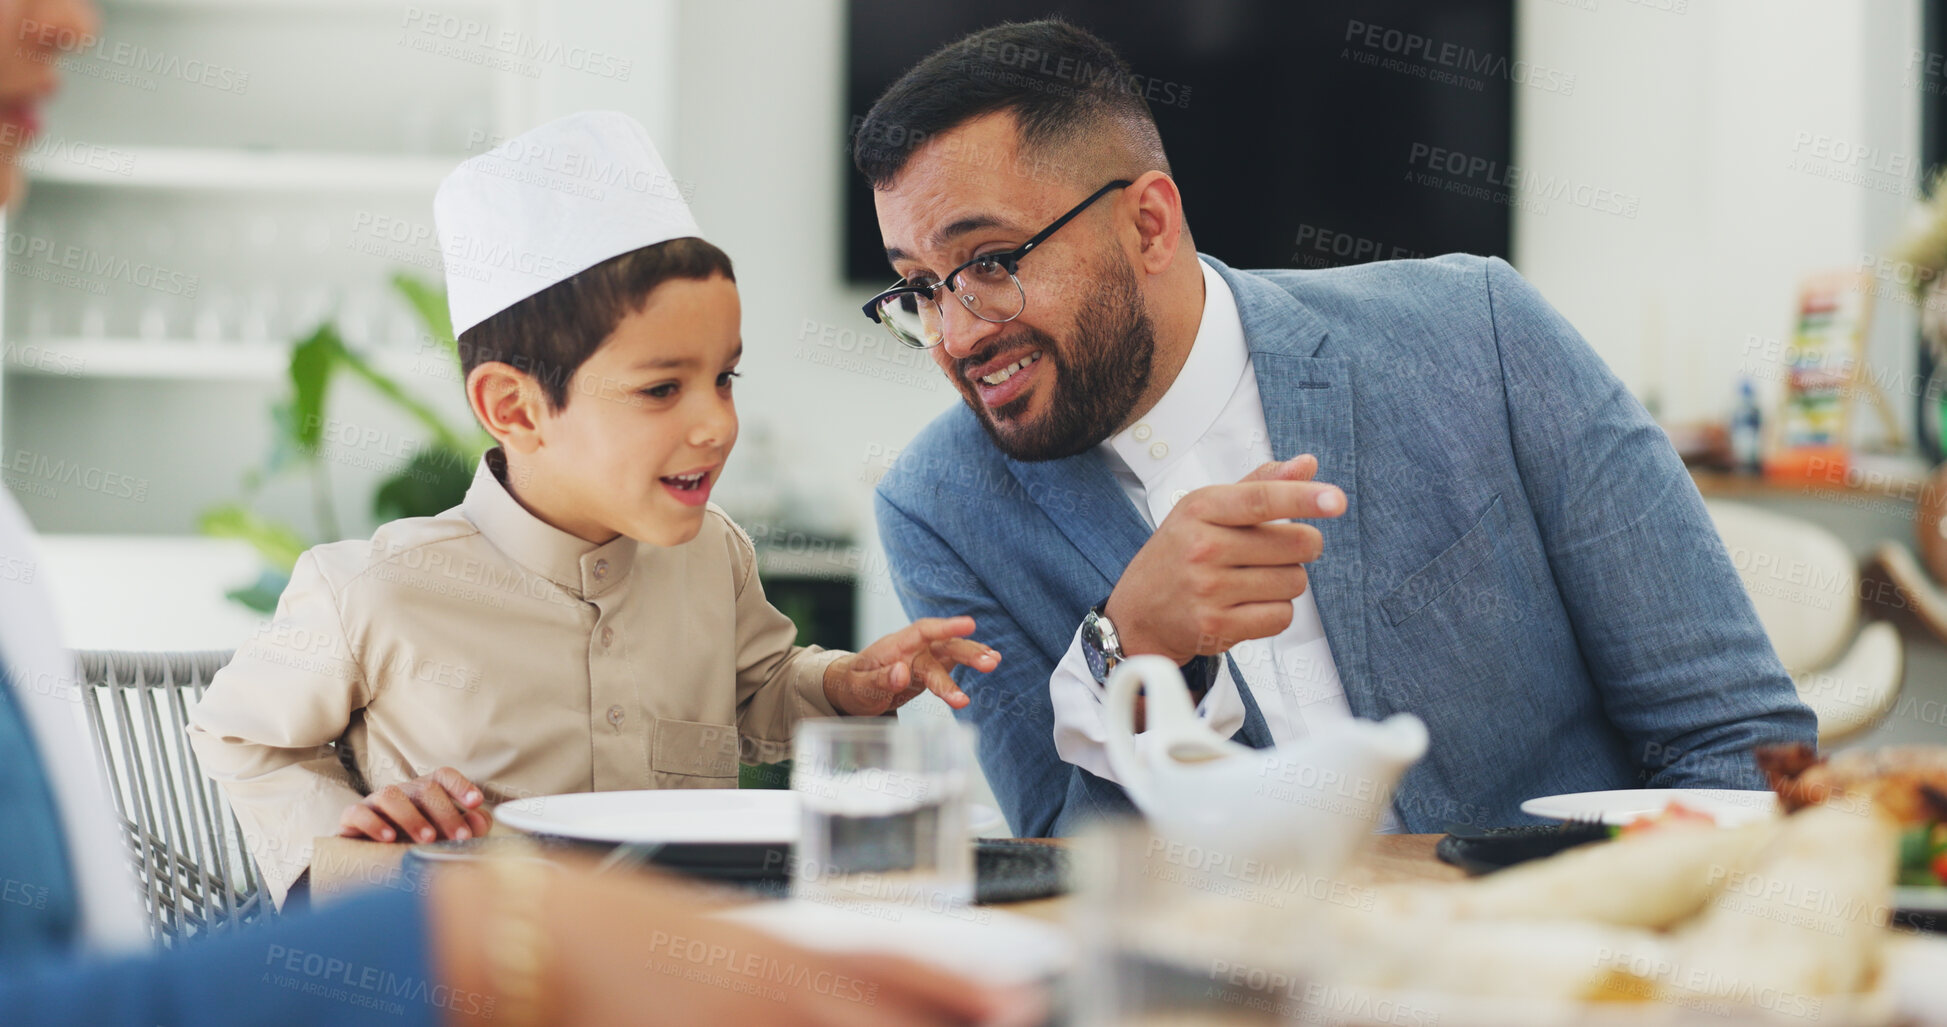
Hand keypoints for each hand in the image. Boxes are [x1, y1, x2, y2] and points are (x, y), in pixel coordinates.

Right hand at [338, 766, 491, 843]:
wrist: (367, 861)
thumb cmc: (413, 845)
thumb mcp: (444, 838)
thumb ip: (468, 827)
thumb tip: (479, 819)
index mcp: (425, 792)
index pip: (444, 776)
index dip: (461, 786)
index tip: (476, 802)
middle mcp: (402, 792)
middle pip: (425, 788)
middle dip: (446, 813)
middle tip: (460, 837)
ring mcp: (375, 802)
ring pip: (391, 795)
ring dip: (412, 817)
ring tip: (428, 839)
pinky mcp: (351, 817)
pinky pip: (358, 812)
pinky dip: (374, 824)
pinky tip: (389, 839)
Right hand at [429, 860, 1045, 1026]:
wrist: (532, 937)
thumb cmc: (627, 936)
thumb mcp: (727, 943)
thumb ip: (796, 975)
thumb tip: (856, 990)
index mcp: (786, 951)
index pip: (898, 967)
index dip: (966, 988)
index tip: (1021, 1000)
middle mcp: (774, 988)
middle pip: (885, 1019)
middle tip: (1007, 1024)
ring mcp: (737, 1024)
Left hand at [824, 616, 1000, 715]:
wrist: (854, 687)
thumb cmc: (853, 685)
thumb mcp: (858, 688)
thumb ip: (878, 680)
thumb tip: (902, 672)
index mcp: (894, 646)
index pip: (922, 631)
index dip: (946, 627)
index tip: (968, 625)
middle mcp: (912, 648)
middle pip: (943, 645)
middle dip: (967, 653)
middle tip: (990, 663)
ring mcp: (923, 657)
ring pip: (952, 653)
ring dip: (973, 656)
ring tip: (995, 662)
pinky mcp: (930, 668)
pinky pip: (952, 662)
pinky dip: (971, 661)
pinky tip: (991, 660)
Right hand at [1104, 454, 1343, 663]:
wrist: (1138, 612)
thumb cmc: (1178, 554)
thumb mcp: (1206, 509)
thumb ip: (1259, 485)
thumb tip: (1307, 465)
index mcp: (1200, 508)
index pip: (1261, 499)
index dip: (1303, 498)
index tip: (1336, 500)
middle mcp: (1202, 547)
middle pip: (1295, 544)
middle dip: (1302, 547)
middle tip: (1279, 550)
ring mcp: (1208, 589)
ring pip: (1294, 582)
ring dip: (1286, 581)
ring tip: (1254, 580)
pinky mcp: (1217, 626)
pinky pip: (1282, 616)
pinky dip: (1276, 612)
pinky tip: (1249, 605)